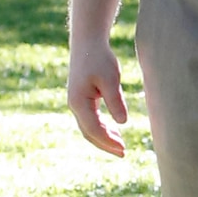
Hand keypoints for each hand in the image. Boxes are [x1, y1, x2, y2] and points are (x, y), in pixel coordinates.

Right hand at [68, 37, 128, 155]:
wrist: (87, 42)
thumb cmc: (100, 58)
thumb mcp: (110, 78)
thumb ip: (115, 100)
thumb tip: (123, 122)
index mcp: (79, 102)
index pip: (93, 129)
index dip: (108, 141)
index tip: (123, 148)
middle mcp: (75, 105)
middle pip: (89, 132)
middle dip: (105, 144)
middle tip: (123, 153)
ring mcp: (77, 102)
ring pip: (89, 127)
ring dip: (104, 137)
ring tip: (121, 145)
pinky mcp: (82, 99)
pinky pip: (90, 119)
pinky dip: (102, 128)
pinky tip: (114, 130)